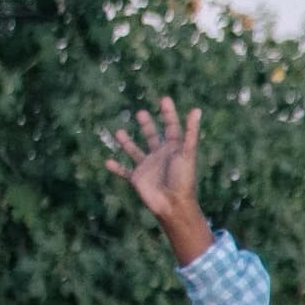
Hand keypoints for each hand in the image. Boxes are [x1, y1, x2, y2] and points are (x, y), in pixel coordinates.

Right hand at [101, 99, 211, 262]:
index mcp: (174, 149)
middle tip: (141, 113)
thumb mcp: (187, 153)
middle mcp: (160, 156)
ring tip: (119, 132)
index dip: (168, 114)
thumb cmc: (183, 179)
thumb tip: (196, 109)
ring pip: (135, 151)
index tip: (164, 99)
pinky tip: (107, 162)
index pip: (171, 127)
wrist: (173, 205)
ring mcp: (148, 167)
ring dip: (126, 142)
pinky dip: (116, 168)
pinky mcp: (137, 179)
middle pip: (152, 136)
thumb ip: (191, 132)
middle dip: (147, 125)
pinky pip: (124, 171)